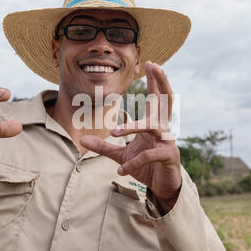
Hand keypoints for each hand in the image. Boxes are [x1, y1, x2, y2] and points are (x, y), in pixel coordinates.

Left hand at [81, 61, 181, 213]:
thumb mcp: (121, 155)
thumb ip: (104, 146)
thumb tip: (82, 139)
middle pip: (166, 101)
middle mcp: (163, 129)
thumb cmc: (145, 166)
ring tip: (114, 132)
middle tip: (156, 66)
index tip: (151, 64)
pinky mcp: (168, 157)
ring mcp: (168, 142)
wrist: (162, 187)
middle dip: (161, 83)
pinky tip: (121, 171)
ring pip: (152, 127)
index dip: (155, 81)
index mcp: (154, 124)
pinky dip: (132, 163)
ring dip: (133, 127)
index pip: (156, 98)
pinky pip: (148, 155)